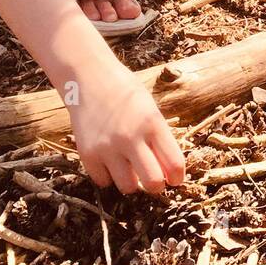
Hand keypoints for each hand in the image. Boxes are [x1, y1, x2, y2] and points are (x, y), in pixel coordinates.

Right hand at [69, 71, 185, 193]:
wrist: (88, 77)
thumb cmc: (125, 93)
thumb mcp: (150, 109)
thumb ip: (159, 138)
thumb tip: (169, 172)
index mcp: (152, 123)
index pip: (174, 164)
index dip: (177, 177)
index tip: (174, 179)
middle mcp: (131, 137)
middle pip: (153, 183)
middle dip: (156, 186)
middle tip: (154, 180)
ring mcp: (107, 147)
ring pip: (128, 187)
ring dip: (132, 182)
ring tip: (129, 167)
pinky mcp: (87, 154)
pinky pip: (103, 181)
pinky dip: (108, 175)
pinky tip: (109, 160)